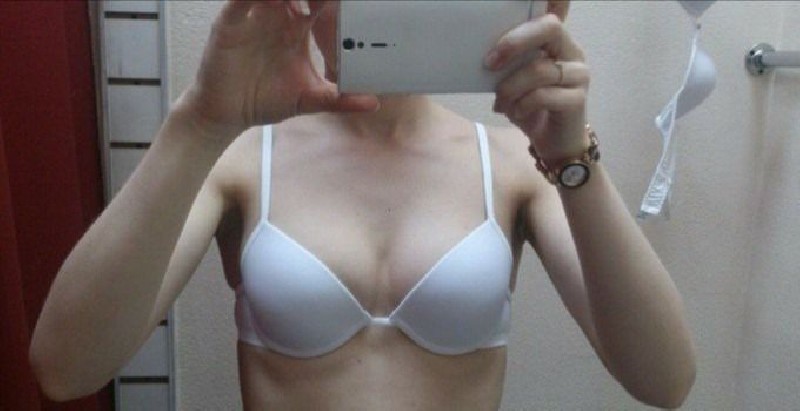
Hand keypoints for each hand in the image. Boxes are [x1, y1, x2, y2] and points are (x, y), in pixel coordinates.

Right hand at [178, 1, 378, 139]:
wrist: (230, 113)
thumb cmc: (267, 100)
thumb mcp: (309, 99)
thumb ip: (339, 99)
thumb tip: (373, 103)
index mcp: (298, 29)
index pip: (320, 3)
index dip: (334, 1)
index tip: (358, 1)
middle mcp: (277, 18)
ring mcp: (253, 18)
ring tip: (300, 3)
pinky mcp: (230, 24)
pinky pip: (239, 2)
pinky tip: (264, 1)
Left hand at [487, 13, 589, 160]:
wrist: (555, 145)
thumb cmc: (533, 109)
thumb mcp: (515, 82)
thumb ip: (508, 64)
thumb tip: (484, 57)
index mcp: (558, 43)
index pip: (548, 17)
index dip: (524, 23)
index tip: (493, 48)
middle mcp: (572, 53)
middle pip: (550, 29)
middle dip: (514, 44)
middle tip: (489, 64)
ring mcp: (579, 75)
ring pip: (540, 69)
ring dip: (511, 88)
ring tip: (501, 103)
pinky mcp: (578, 99)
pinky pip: (543, 95)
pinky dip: (522, 105)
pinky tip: (516, 114)